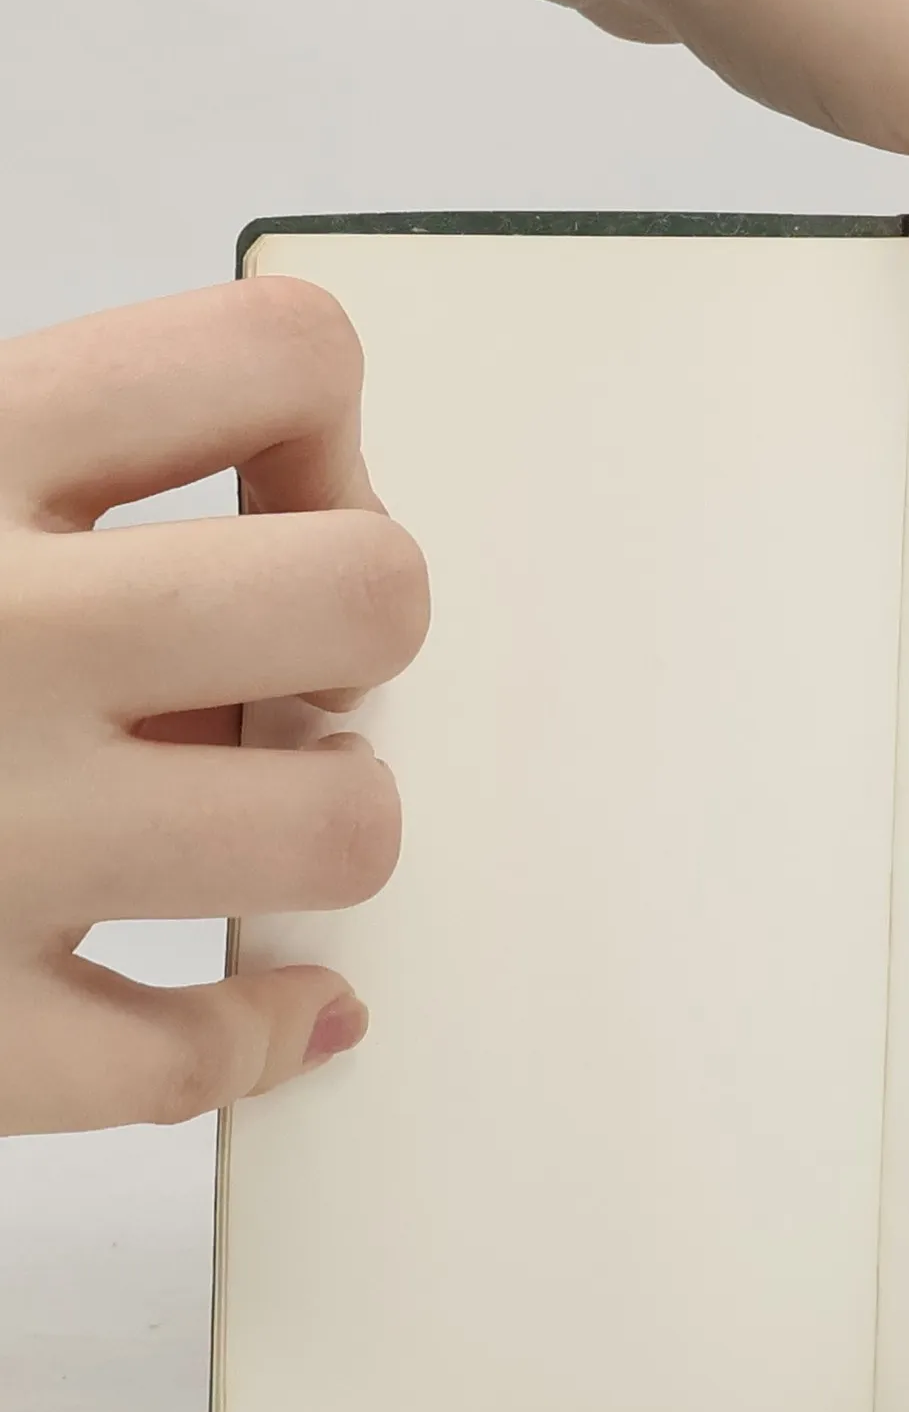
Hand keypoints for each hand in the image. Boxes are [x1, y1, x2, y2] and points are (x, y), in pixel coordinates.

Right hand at [0, 280, 428, 1135]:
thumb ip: (24, 446)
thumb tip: (269, 464)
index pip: (278, 355)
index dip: (312, 414)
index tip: (265, 470)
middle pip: (370, 597)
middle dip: (355, 627)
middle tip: (274, 660)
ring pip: (338, 828)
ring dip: (324, 820)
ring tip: (241, 808)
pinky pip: (192, 1055)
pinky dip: (258, 1035)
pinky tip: (270, 1003)